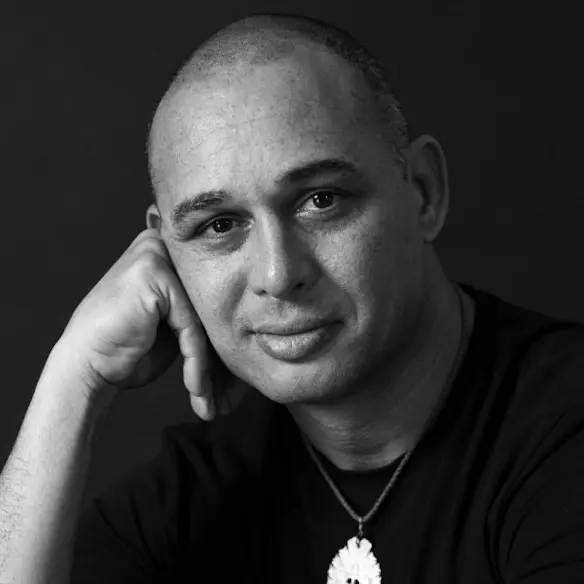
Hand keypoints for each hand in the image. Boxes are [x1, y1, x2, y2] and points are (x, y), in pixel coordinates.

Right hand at [56, 228, 248, 419]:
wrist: (86, 368)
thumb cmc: (127, 350)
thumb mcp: (171, 324)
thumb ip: (199, 310)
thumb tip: (246, 320)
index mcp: (166, 253)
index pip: (211, 299)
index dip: (222, 343)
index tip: (232, 384)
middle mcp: (161, 245)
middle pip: (210, 308)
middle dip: (222, 359)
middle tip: (229, 398)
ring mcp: (155, 255)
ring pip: (203, 322)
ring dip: (210, 371)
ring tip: (213, 404)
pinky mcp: (154, 273)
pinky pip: (191, 327)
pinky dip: (196, 364)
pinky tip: (197, 392)